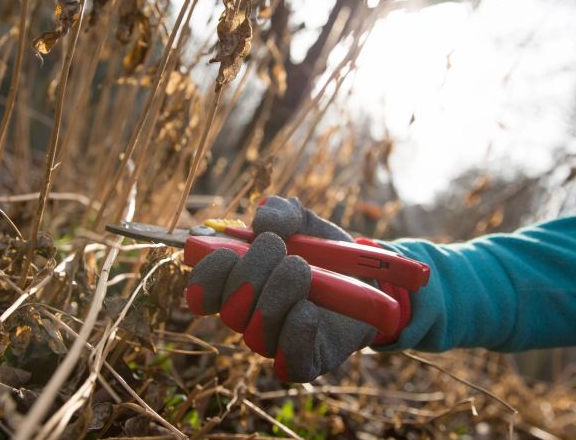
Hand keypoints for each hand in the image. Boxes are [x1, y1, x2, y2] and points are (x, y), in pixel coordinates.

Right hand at [184, 196, 376, 381]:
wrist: (373, 283)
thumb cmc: (329, 255)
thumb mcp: (307, 223)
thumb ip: (283, 212)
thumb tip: (262, 219)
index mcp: (240, 286)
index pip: (203, 293)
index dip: (206, 276)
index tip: (229, 253)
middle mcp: (251, 318)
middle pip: (230, 311)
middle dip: (252, 274)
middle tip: (283, 251)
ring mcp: (277, 343)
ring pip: (255, 336)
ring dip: (277, 296)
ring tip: (303, 271)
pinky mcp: (305, 362)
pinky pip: (288, 362)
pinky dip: (296, 331)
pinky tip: (309, 308)